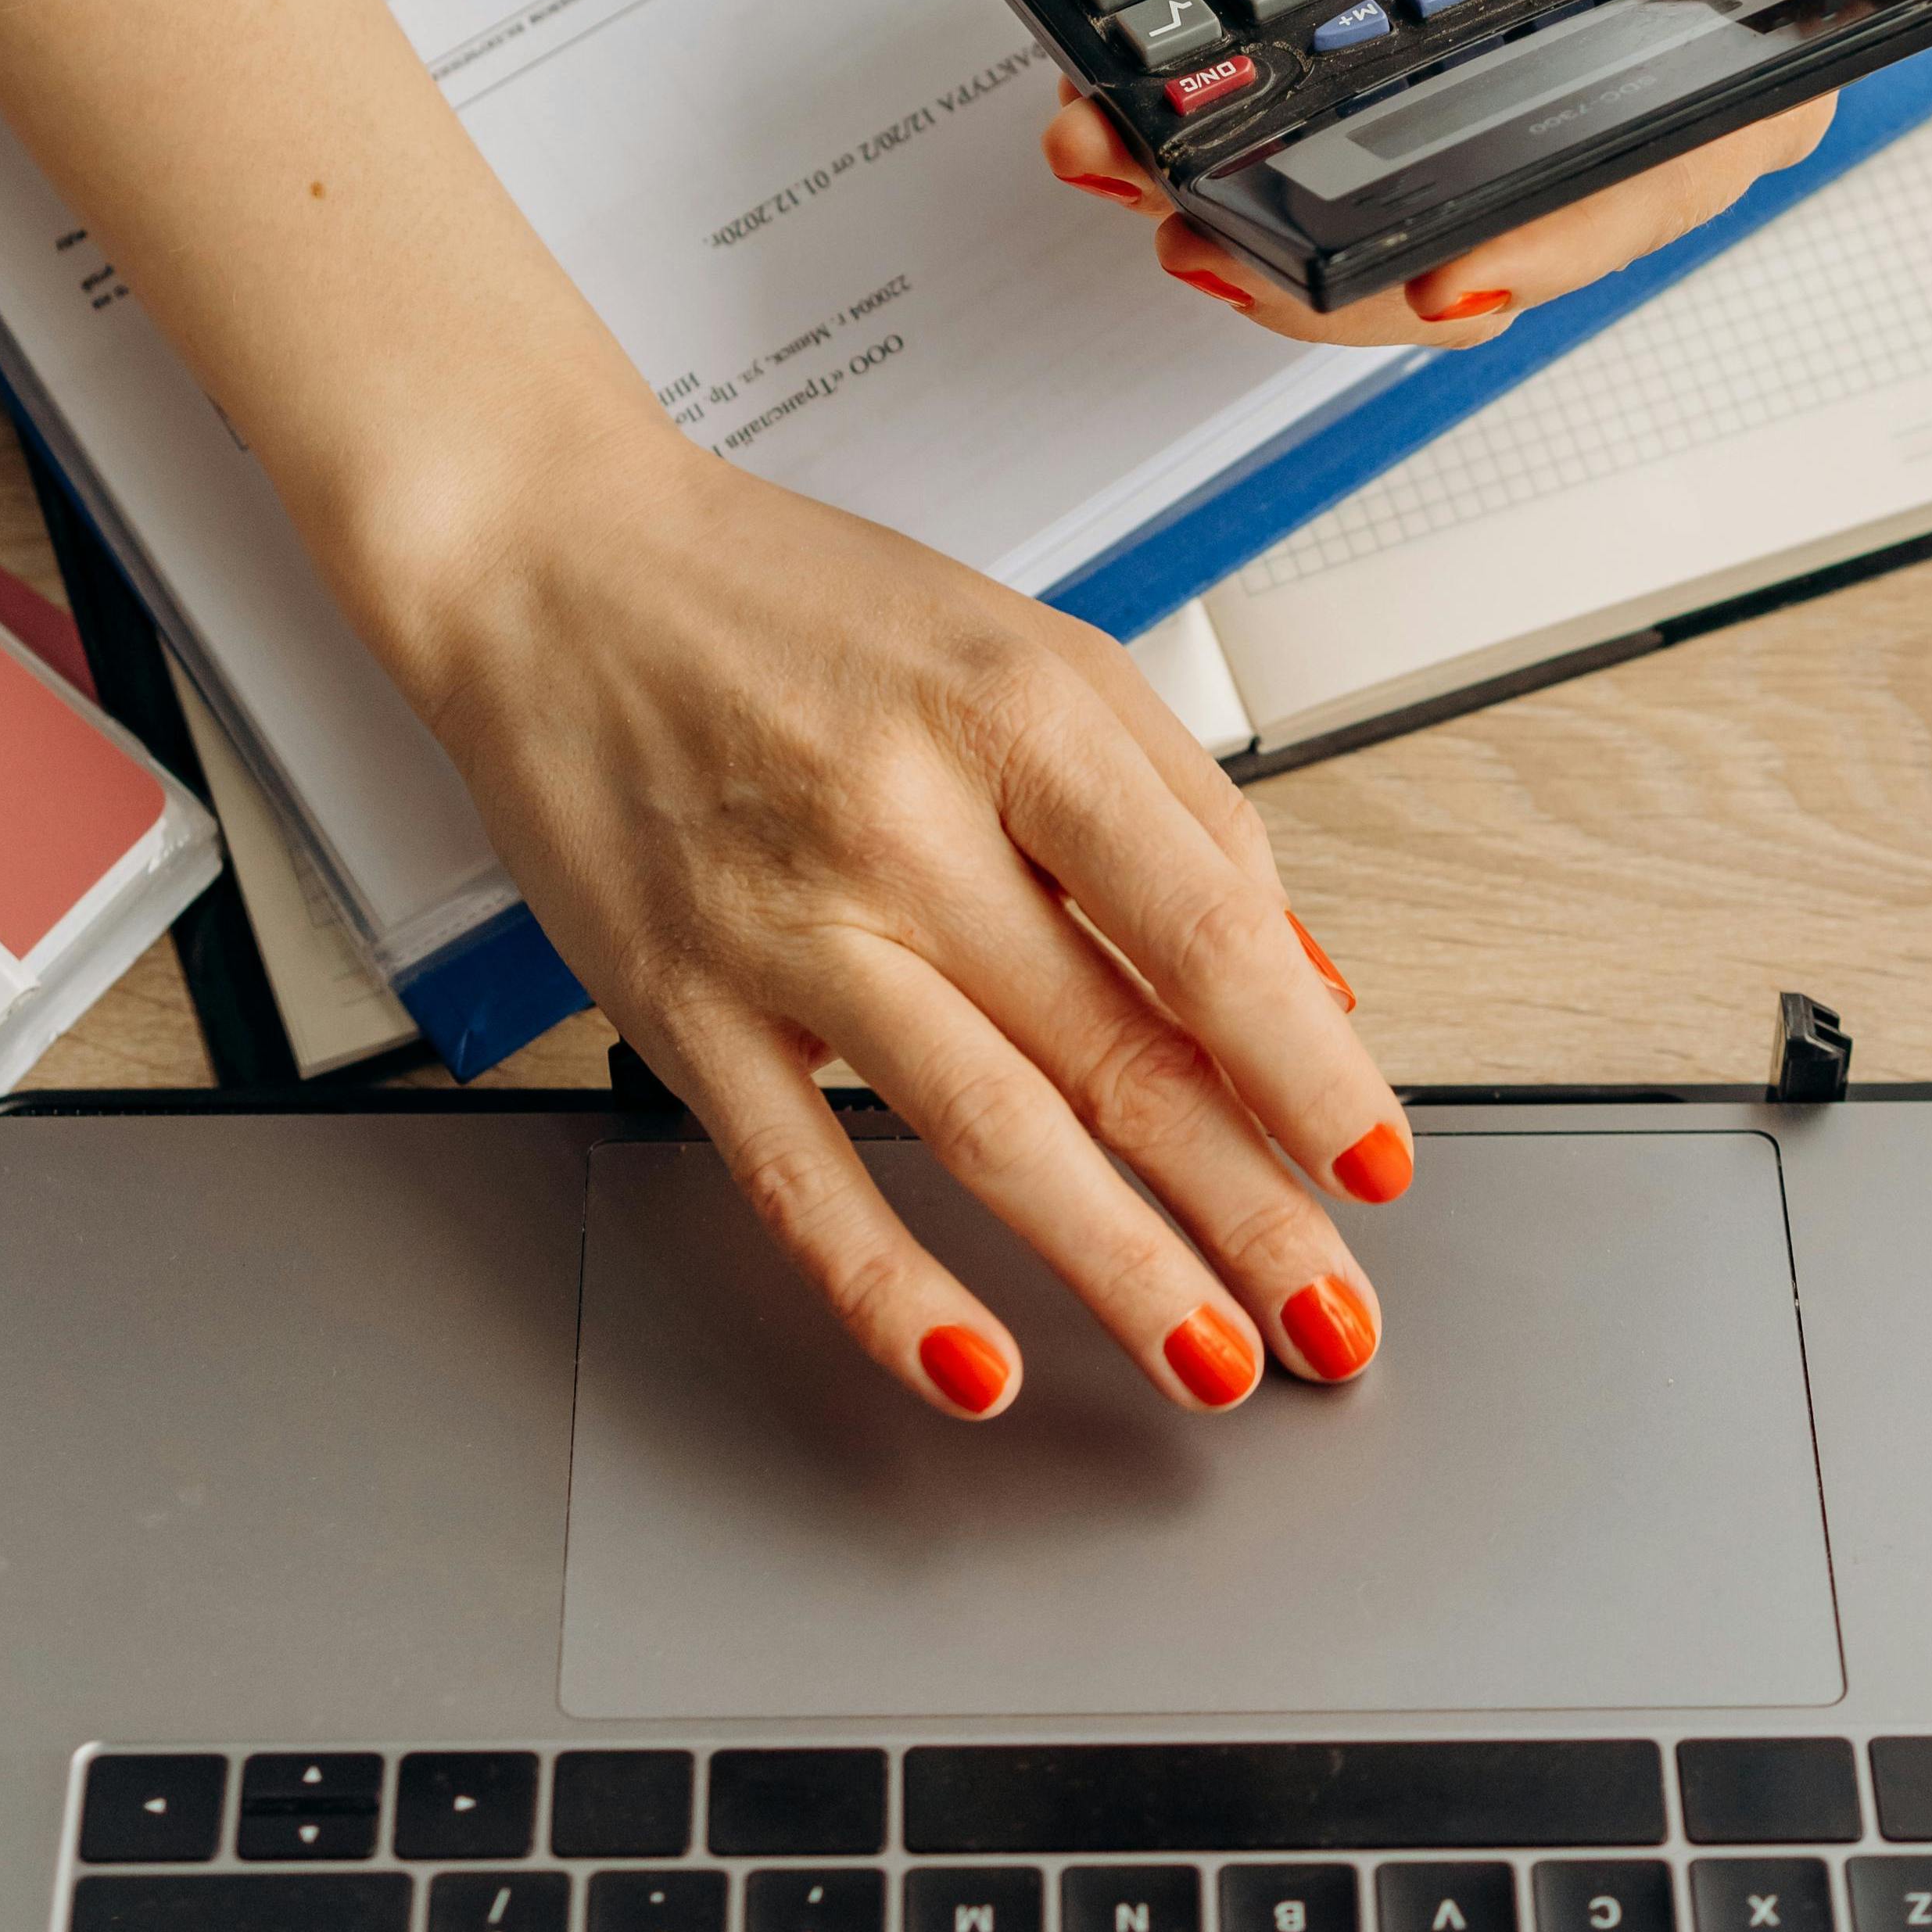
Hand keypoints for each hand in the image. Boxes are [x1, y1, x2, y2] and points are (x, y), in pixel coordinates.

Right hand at [395, 408, 1409, 1420]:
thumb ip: (1176, 805)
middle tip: (1332, 1314)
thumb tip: (1296, 980)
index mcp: (1014, 714)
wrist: (557, 568)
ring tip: (1213, 1360)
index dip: (1305, 1064)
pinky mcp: (680, 1003)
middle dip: (1248, 1207)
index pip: (1203, 924)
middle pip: (1115, 1049)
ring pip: (985, 1131)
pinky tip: (974, 1363)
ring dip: (1119, 1269)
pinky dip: (887, 1287)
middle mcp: (905, 819)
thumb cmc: (798, 605)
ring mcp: (787, 922)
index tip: (1374, 1161)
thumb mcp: (1027, 648)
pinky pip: (797, 1174)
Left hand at [1045, 0, 1931, 349]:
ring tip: (1117, 170)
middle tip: (1207, 245)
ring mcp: (1503, 56)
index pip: (1619, 206)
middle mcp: (1610, 93)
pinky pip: (1317, 78)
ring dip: (1237, 189)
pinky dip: (1220, 93)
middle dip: (1326, 257)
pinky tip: (1118, 91)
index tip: (1426, 292)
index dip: (1523, 258)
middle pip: (1464, 224)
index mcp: (1729, 76)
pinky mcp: (1419, 1)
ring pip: (1367, 172)